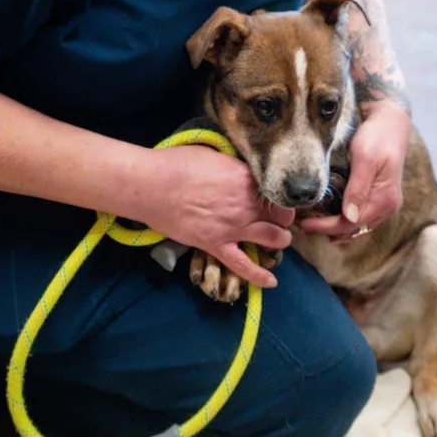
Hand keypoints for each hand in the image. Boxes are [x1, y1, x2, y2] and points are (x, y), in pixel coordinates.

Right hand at [143, 146, 294, 287]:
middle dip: (284, 218)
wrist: (152, 185)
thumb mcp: (214, 155)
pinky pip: (243, 266)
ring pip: (273, 239)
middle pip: (281, 216)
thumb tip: (242, 171)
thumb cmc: (178, 163)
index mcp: (245, 178)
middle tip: (278, 218)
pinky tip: (271, 282)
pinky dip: (259, 276)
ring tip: (277, 239)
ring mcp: (233, 227)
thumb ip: (234, 166)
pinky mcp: (216, 246)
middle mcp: (246, 204)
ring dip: (280, 240)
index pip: (276, 192)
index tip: (276, 199)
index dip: (280, 196)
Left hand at [297, 102, 409, 242]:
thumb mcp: (365, 158)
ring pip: (358, 225)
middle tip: (303, 224)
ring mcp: (385, 202)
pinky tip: (330, 216)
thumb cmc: (377, 136)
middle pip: (354, 228)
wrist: (391, 120)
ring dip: (336, 227)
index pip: (351, 223)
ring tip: (313, 222)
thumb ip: (358, 187)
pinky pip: (362, 215)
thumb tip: (350, 217)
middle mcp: (388, 206)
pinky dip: (345, 219)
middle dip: (328, 229)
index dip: (326, 226)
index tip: (304, 223)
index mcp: (385, 199)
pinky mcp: (380, 195)